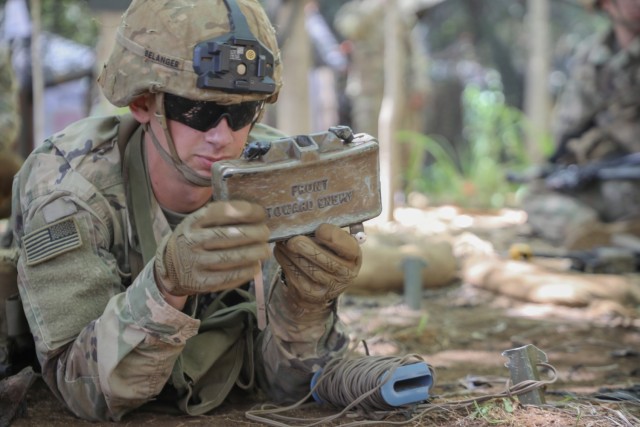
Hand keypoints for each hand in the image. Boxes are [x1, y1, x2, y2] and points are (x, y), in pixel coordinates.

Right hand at [155, 200, 269, 295]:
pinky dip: (245, 272)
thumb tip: (256, 214)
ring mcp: (194, 263)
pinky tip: (255, 267)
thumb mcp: (198, 223)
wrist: (170, 267)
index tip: (260, 213)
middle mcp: (191, 242)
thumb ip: (220, 217)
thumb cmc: (194, 239)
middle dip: (253, 233)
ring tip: (265, 251)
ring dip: (253, 253)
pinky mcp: (200, 282)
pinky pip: (228, 277)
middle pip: (227, 236)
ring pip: (230, 258)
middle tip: (265, 233)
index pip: (220, 213)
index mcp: (192, 222)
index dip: (244, 211)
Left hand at [273, 223, 361, 306]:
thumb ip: (329, 233)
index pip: (345, 245)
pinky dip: (285, 261)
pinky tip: (280, 251)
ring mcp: (328, 286)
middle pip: (324, 260)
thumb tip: (306, 223)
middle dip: (306, 247)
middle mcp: (345, 274)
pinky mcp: (310, 293)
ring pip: (306, 267)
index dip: (331, 236)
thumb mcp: (337, 243)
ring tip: (282, 241)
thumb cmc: (330, 254)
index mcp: (353, 256)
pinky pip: (295, 275)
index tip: (319, 229)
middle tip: (292, 238)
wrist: (325, 284)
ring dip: (291, 253)